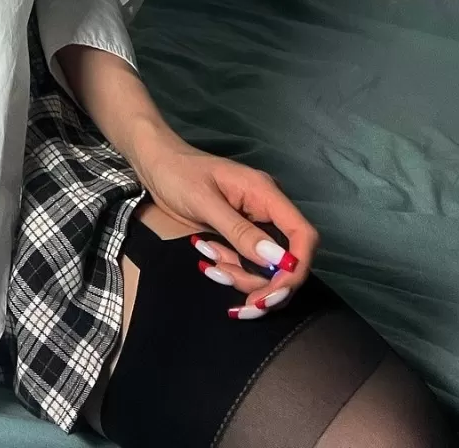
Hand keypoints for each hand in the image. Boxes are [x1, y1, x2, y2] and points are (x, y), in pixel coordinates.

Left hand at [136, 132, 318, 317]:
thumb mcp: (204, 202)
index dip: (296, 268)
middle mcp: (266, 210)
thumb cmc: (178, 173)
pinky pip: (247, 264)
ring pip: (266, 268)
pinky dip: (230, 270)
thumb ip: (240, 231)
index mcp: (265, 193)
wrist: (156, 164)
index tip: (272, 293)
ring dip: (241, 277)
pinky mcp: (240, 236)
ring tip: (210, 264)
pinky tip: (208, 259)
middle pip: (287, 260)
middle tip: (235, 294)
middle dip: (264, 284)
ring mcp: (254, 224)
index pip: (303, 235)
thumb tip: (278, 261)